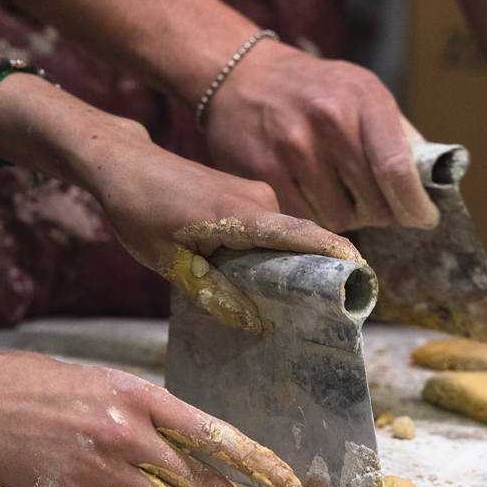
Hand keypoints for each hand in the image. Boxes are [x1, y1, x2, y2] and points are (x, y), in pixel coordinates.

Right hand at [0, 350, 300, 486]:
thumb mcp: (101, 380)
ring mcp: (103, 470)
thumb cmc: (34, 382)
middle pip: (201, 480)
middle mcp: (129, 434)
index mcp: (139, 395)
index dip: (253, 459)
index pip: (212, 432)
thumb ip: (141, 409)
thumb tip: (179, 438)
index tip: (284, 478)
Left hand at [69, 117, 361, 332]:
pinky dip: (271, 251)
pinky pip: (272, 228)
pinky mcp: (248, 193)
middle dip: (311, 276)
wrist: (123, 164)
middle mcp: (259, 199)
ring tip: (288, 304)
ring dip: (285, 265)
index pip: (300, 235)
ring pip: (283, 238)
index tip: (362, 275)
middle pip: (298, 243)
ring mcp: (256, 193)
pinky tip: (260, 277)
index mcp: (240, 214)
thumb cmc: (140, 210)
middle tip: (321, 316)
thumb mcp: (171, 263)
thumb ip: (214, 293)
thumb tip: (254, 323)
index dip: (333, 255)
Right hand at [202, 40, 437, 232]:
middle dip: (379, 211)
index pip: (397, 167)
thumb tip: (431, 182)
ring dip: (346, 217)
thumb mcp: (363, 91)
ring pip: (340, 218)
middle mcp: (329, 120)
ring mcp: (293, 146)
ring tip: (336, 194)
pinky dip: (312, 217)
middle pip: (373, 202)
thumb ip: (397, 134)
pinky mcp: (264, 170)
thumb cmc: (316, 89)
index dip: (414, 204)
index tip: (423, 219)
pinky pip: (304, 219)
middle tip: (370, 202)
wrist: (244, 75)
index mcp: (363, 98)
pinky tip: (308, 195)